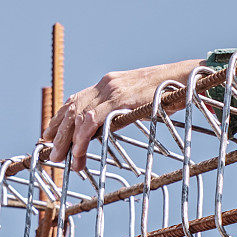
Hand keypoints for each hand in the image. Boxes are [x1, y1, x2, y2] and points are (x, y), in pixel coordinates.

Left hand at [42, 59, 201, 170]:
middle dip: (57, 132)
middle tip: (50, 152)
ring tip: (59, 159)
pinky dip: (82, 139)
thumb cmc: (169, 91)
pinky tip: (79, 152)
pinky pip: (93, 121)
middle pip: (71, 108)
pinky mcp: (120, 99)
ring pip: (77, 116)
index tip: (48, 134)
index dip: (59, 119)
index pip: (75, 100)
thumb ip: (122, 110)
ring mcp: (112, 90)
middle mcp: (106, 83)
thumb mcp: (139, 100)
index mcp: (108, 82)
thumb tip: (110, 128)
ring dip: (66, 140)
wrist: (188, 78)